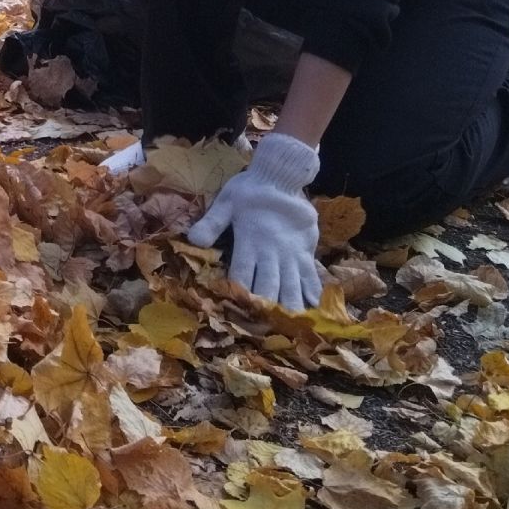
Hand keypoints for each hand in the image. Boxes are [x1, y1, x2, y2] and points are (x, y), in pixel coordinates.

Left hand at [185, 133, 322, 310]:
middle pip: (269, 284)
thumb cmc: (250, 190)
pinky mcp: (305, 250)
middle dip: (267, 308)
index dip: (239, 292)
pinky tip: (315, 307)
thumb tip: (193, 240)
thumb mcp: (226, 202)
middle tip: (267, 332)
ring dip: (291, 305)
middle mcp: (271, 251)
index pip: (242, 272)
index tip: (237, 313)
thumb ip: (212, 222)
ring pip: (291, 284)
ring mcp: (290, 253)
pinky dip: (312, 290)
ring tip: (292, 326)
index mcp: (250, 241)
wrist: (282, 176)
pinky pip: (310, 273)